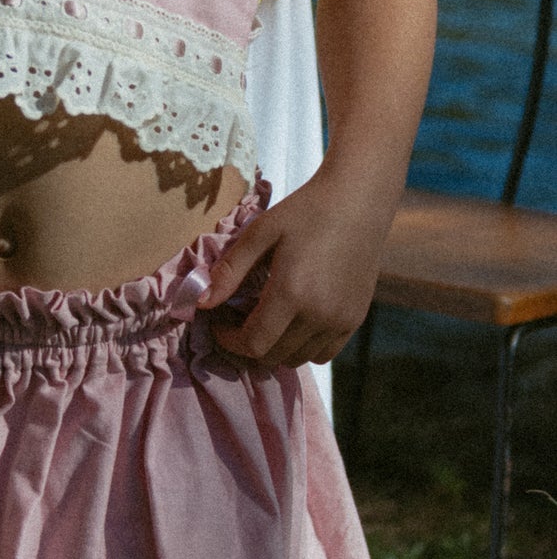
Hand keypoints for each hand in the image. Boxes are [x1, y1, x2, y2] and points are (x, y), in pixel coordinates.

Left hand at [196, 167, 392, 366]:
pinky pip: (324, 353)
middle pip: (274, 356)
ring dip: (275, 348)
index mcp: (292, 293)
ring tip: (264, 321)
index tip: (218, 324)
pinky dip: (303, 347)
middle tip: (237, 321)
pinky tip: (293, 322)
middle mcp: (319, 315)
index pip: (254, 343)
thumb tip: (201, 303)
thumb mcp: (260, 232)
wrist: (358, 200)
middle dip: (248, 345)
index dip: (229, 341)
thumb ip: (230, 271)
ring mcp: (341, 320)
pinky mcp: (356, 319)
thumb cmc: (305, 210)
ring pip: (299, 358)